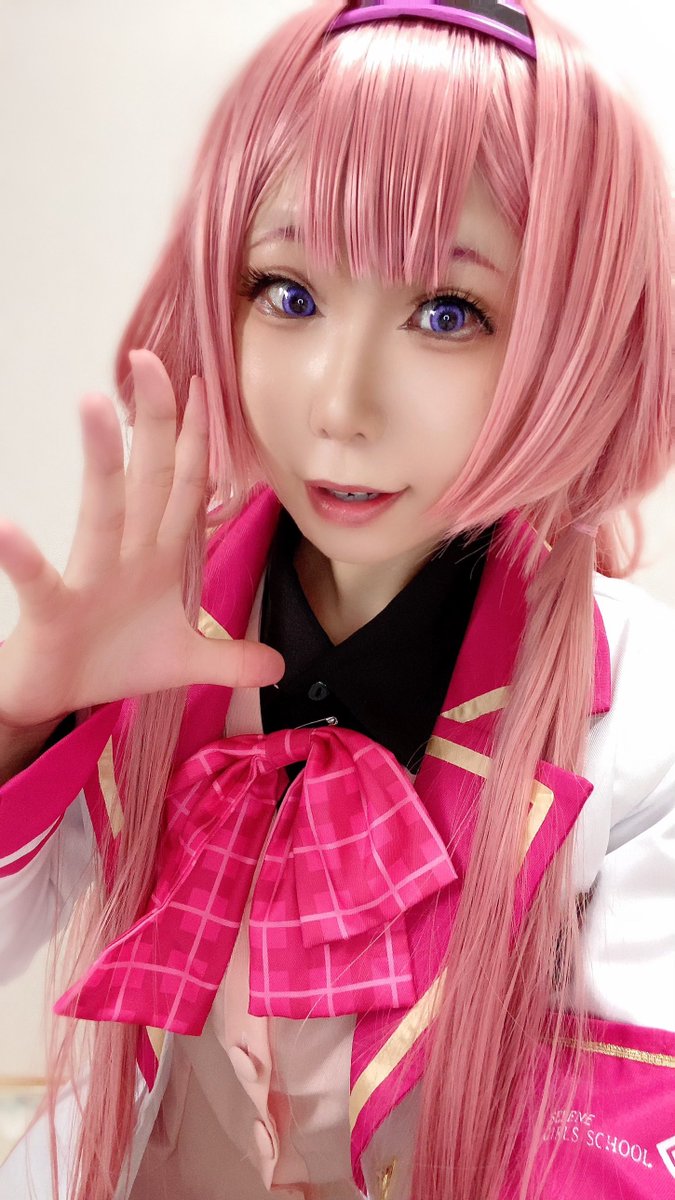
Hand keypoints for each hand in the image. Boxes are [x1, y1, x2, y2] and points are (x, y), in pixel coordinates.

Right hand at [0, 350, 283, 728]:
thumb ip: (232, 659)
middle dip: (155, 421)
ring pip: (100, 512)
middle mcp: (126, 555)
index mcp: (159, 558)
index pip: (187, 489)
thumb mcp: (185, 662)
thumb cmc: (112, 659)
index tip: (209, 387)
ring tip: (95, 403)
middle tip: (151, 359)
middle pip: (146, 479)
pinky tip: (8, 529)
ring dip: (101, 460)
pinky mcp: (53, 610)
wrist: (57, 695)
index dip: (201, 442)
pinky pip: (39, 580)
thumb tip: (278, 665)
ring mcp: (89, 577)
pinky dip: (23, 558)